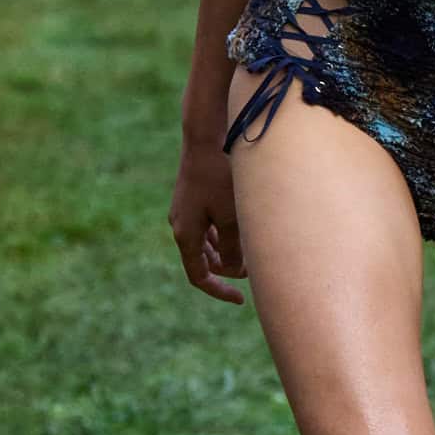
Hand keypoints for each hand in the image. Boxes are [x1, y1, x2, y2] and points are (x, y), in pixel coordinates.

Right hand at [169, 137, 247, 305]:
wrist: (206, 135)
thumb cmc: (220, 175)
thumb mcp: (231, 216)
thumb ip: (232, 249)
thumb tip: (233, 270)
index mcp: (186, 234)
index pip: (199, 276)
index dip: (219, 291)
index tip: (241, 299)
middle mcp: (181, 224)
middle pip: (204, 261)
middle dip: (227, 269)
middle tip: (254, 269)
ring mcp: (186, 210)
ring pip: (207, 243)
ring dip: (227, 252)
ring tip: (251, 249)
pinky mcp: (194, 196)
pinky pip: (207, 226)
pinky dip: (223, 234)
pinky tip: (243, 229)